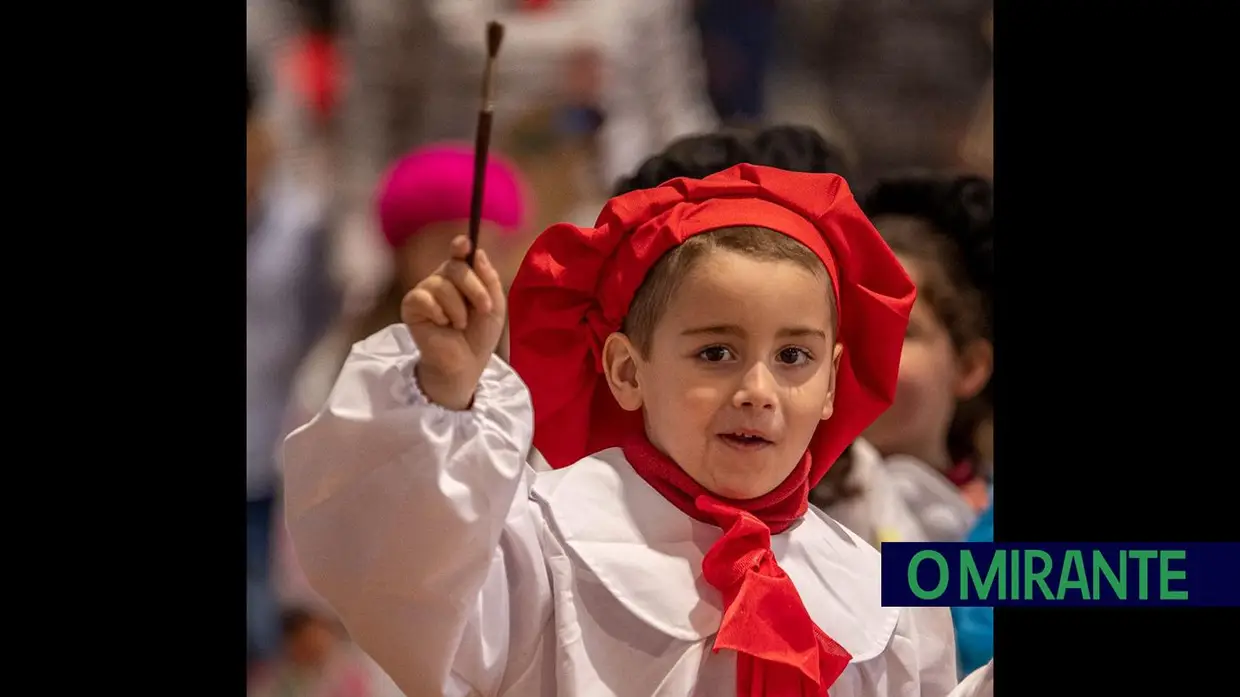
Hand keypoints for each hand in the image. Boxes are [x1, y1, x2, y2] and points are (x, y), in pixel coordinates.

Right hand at [402, 236, 506, 409]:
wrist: (466, 364)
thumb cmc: (479, 336)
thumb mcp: (494, 306)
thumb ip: (488, 279)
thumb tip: (476, 252)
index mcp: (463, 277)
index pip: (459, 254)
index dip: (460, 246)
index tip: (464, 244)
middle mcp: (443, 279)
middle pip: (455, 267)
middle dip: (474, 288)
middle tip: (482, 309)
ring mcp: (426, 292)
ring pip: (441, 284)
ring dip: (458, 308)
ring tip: (459, 324)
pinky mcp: (411, 306)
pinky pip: (423, 298)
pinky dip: (438, 312)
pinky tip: (441, 324)